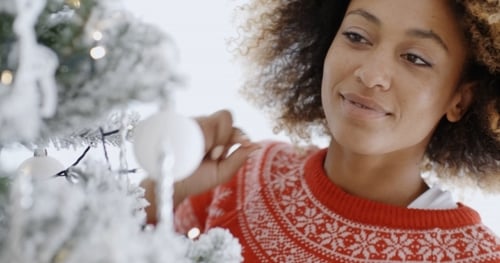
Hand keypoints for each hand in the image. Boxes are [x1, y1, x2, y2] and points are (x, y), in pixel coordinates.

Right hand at [141, 110, 259, 223]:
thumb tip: (258, 145)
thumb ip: (238, 159)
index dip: (241, 135)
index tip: (244, 143)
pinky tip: (192, 147)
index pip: (236, 128)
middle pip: (226, 116)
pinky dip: (198, 133)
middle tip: (215, 154)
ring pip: (211, 117)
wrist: (171, 185)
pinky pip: (195, 120)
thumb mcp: (221, 173)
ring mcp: (193, 123)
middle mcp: (207, 128)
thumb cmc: (196, 179)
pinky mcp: (179, 123)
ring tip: (202, 154)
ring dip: (212, 136)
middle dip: (225, 134)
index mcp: (220, 138)